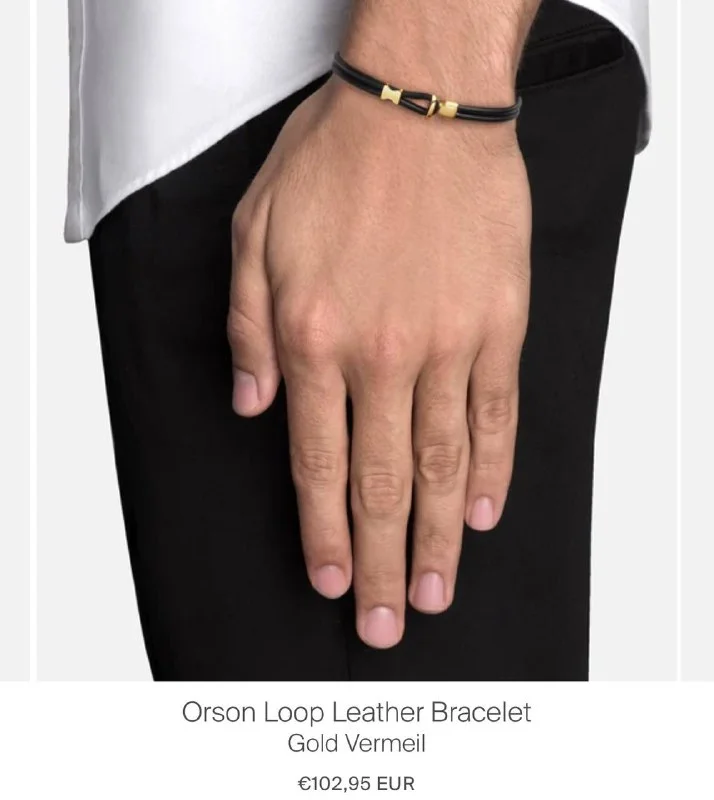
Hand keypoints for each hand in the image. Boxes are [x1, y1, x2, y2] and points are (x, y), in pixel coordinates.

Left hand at [228, 77, 530, 648]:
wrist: (420, 105)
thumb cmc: (335, 162)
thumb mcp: (252, 236)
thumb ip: (247, 331)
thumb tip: (253, 409)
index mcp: (314, 338)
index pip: (316, 464)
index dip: (325, 533)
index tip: (335, 583)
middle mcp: (381, 355)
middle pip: (382, 482)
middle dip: (385, 563)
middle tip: (390, 624)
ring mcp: (447, 342)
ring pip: (442, 462)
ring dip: (440, 536)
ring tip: (438, 591)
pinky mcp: (498, 323)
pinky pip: (496, 412)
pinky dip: (491, 468)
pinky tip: (483, 512)